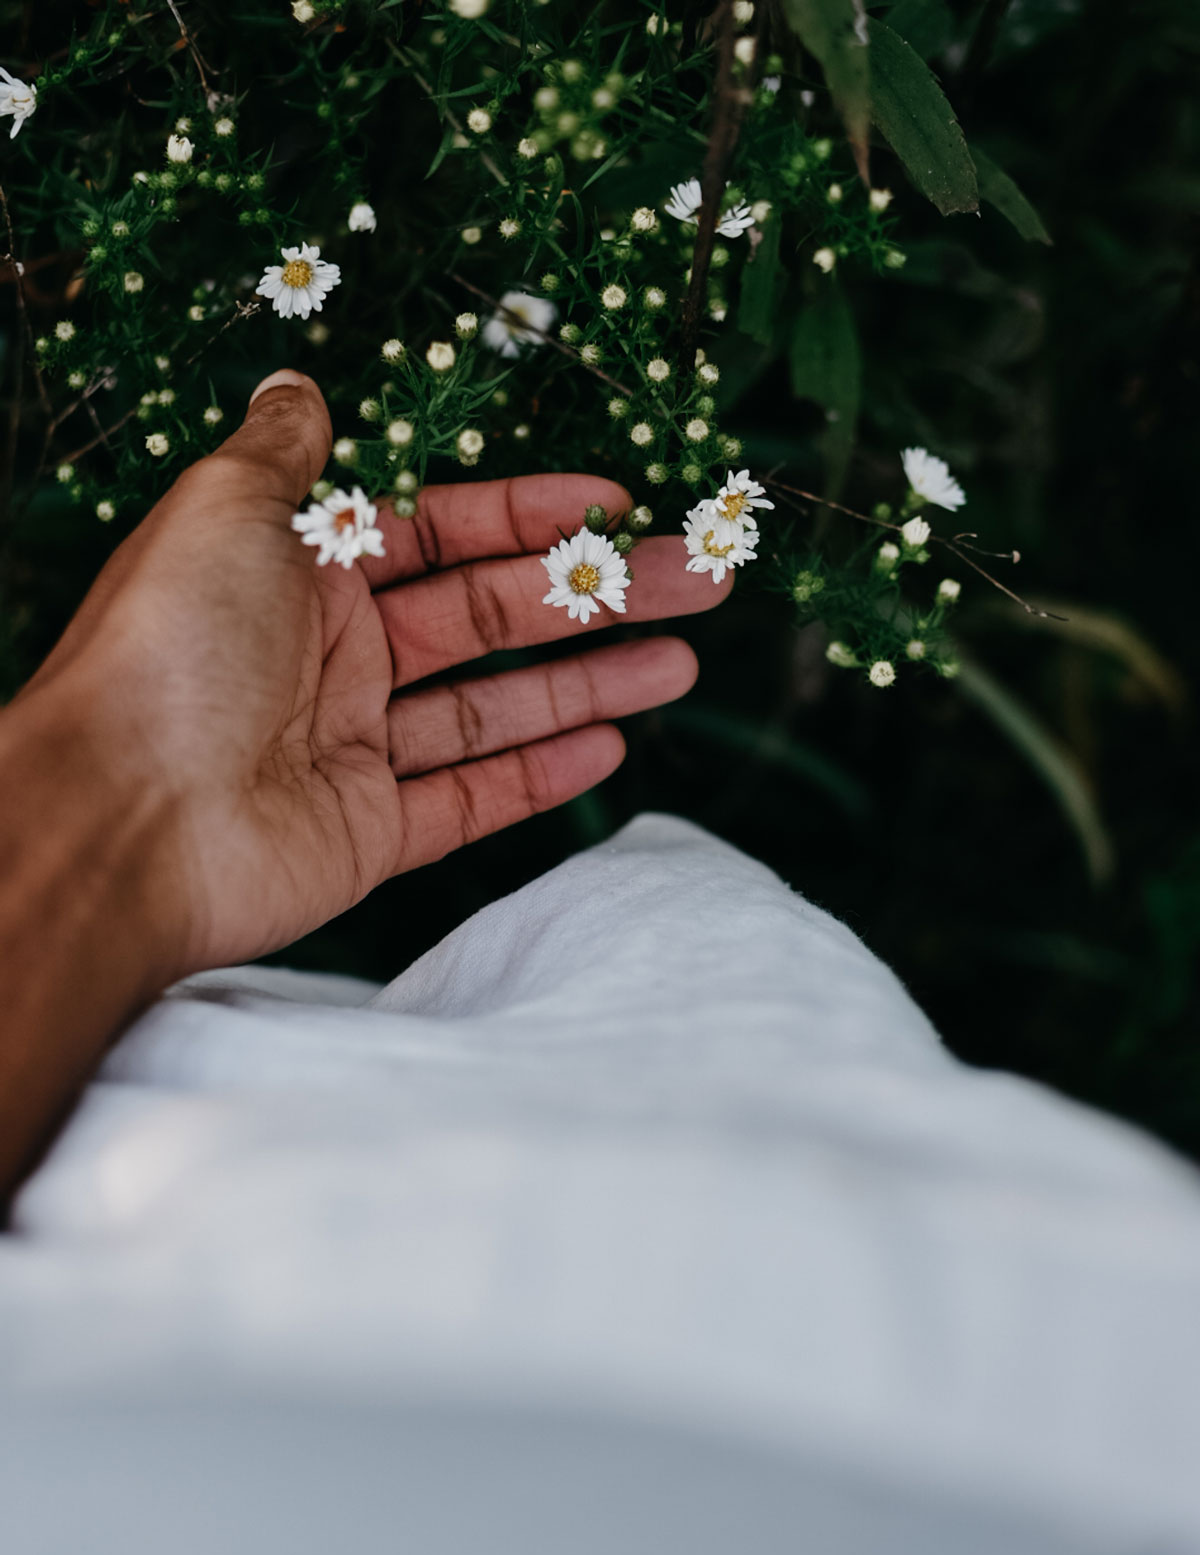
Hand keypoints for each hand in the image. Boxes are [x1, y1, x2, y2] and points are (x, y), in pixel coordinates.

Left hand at [25, 370, 730, 976]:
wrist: (119, 818)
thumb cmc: (168, 649)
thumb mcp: (226, 509)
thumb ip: (287, 452)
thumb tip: (298, 383)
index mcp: (304, 571)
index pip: (443, 531)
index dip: (531, 513)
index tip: (618, 501)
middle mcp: (334, 656)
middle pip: (491, 617)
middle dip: (598, 595)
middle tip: (699, 580)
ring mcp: (357, 749)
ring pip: (497, 706)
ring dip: (592, 682)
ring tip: (683, 660)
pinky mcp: (371, 833)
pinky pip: (473, 796)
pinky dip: (542, 773)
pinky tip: (612, 743)